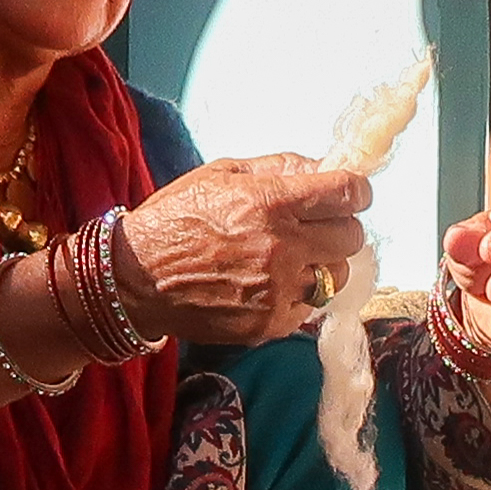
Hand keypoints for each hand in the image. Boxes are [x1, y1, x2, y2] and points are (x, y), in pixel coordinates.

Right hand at [115, 157, 370, 345]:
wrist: (135, 278)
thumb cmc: (174, 219)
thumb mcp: (220, 174)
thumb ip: (277, 167)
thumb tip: (323, 166)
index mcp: (270, 202)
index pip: (347, 193)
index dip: (354, 190)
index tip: (347, 192)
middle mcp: (282, 247)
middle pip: (351, 236)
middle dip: (338, 226)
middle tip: (314, 226)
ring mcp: (279, 290)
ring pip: (337, 275)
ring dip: (322, 263)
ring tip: (289, 259)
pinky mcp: (272, 323)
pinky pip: (309, 305)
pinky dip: (297, 294)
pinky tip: (267, 284)